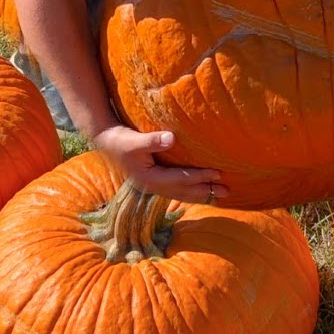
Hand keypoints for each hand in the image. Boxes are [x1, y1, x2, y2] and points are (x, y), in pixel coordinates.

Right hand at [92, 125, 227, 203]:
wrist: (107, 142)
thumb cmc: (121, 140)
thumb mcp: (135, 140)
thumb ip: (152, 140)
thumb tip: (171, 138)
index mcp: (150, 179)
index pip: (180, 180)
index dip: (199, 177)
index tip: (218, 174)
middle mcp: (153, 186)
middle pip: (184, 192)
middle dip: (205, 192)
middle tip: (227, 192)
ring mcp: (153, 185)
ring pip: (181, 193)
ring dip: (201, 194)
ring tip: (219, 195)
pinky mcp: (154, 180)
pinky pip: (177, 189)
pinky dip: (190, 191)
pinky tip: (200, 191)